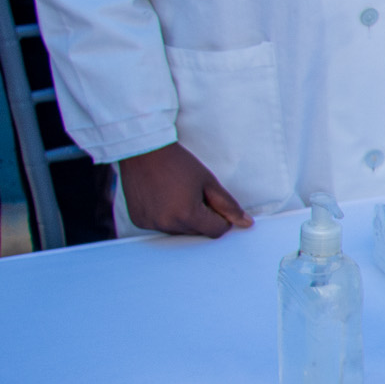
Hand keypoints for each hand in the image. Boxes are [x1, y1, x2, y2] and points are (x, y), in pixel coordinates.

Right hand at [117, 142, 251, 236]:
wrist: (143, 150)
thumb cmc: (177, 163)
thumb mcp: (209, 182)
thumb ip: (228, 205)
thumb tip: (246, 223)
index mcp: (187, 215)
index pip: (217, 231)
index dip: (221, 218)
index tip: (215, 202)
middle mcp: (167, 224)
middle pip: (198, 233)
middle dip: (202, 218)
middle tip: (194, 194)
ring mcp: (150, 224)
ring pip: (179, 231)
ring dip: (184, 219)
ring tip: (177, 195)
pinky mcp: (139, 221)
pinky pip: (161, 227)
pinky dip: (167, 217)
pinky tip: (163, 199)